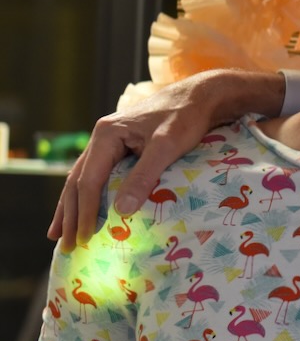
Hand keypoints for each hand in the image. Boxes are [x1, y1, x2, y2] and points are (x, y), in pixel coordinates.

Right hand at [49, 69, 284, 249]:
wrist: (200, 96)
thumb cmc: (186, 118)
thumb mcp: (167, 146)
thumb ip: (144, 176)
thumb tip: (121, 210)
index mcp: (107, 135)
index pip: (89, 181)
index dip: (85, 212)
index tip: (84, 238)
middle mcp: (102, 137)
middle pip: (78, 181)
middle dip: (70, 214)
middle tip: (64, 244)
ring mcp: (109, 141)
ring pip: (82, 178)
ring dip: (71, 207)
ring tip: (59, 233)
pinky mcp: (121, 146)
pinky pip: (96, 174)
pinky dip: (87, 195)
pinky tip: (81, 209)